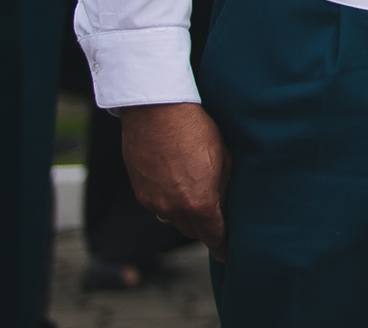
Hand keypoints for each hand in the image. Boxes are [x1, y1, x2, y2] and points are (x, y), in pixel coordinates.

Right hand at [119, 102, 227, 258]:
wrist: (157, 113)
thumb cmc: (196, 130)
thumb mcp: (223, 158)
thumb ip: (223, 187)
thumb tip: (224, 204)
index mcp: (199, 203)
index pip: (213, 235)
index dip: (222, 246)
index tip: (227, 253)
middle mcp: (173, 209)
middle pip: (193, 231)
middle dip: (205, 228)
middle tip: (216, 220)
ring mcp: (154, 203)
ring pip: (174, 220)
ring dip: (186, 215)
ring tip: (196, 196)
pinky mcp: (140, 193)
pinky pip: (159, 207)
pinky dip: (170, 202)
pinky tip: (178, 184)